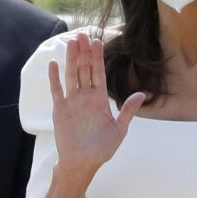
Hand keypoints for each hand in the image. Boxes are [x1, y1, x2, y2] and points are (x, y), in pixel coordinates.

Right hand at [50, 32, 145, 175]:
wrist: (82, 163)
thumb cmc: (101, 149)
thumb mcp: (119, 129)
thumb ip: (127, 111)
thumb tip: (142, 94)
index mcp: (100, 99)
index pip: (99, 73)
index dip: (97, 58)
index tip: (97, 42)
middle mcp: (85, 97)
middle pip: (84, 70)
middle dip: (84, 53)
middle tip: (82, 34)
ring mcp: (72, 102)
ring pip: (72, 76)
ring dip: (71, 59)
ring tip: (71, 43)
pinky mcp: (60, 110)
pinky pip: (57, 90)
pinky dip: (55, 78)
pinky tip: (54, 64)